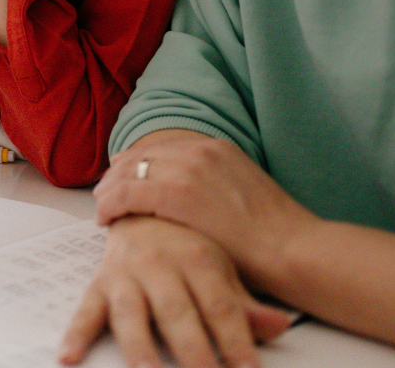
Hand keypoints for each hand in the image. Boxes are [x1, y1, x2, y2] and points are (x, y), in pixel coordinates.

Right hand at [60, 216, 291, 367]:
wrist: (142, 197)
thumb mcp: (221, 264)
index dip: (237, 341)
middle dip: (193, 351)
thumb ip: (245, 302)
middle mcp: (161, 263)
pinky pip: (86, 308)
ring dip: (139, 347)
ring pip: (132, 313)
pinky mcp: (102, 280)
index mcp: (198, 256)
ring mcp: (128, 272)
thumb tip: (280, 326)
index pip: (221, 306)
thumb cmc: (188, 241)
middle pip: (178, 313)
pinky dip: (76, 333)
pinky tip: (68, 356)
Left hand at [94, 132, 319, 287]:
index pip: (162, 148)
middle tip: (104, 190)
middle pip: (142, 156)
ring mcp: (188, 168)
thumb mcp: (243, 189)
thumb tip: (195, 195)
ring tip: (101, 205)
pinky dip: (112, 203)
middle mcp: (199, 149)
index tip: (123, 174)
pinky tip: (104, 217)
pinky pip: (129, 193)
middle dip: (119, 174)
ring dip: (111, 189)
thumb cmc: (275, 234)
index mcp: (216, 146)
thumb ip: (215, 182)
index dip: (137, 162)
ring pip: (130, 172)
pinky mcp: (178, 193)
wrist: (294, 248)